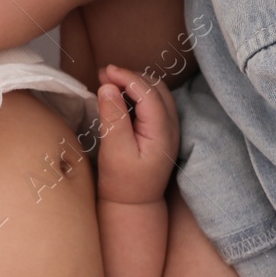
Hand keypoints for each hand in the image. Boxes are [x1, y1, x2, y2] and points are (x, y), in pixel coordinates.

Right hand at [95, 64, 178, 204]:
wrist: (134, 205)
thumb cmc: (122, 182)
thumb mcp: (114, 150)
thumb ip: (113, 118)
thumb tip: (107, 87)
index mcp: (162, 132)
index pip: (148, 93)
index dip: (127, 77)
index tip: (104, 71)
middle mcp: (172, 128)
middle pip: (156, 88)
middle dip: (130, 77)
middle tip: (103, 75)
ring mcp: (170, 129)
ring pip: (157, 93)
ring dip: (135, 83)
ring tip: (109, 82)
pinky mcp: (162, 131)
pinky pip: (154, 103)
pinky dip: (138, 94)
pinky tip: (120, 96)